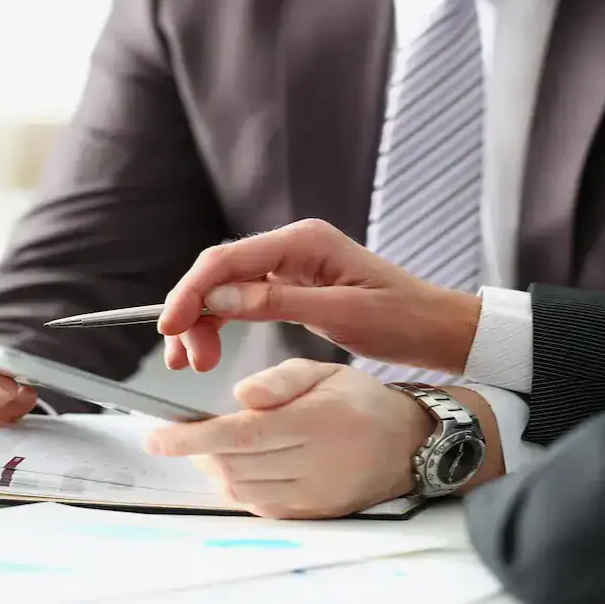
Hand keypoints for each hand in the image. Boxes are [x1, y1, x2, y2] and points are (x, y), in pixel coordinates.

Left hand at [144, 359, 503, 518]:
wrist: (406, 445)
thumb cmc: (361, 401)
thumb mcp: (325, 371)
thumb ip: (280, 381)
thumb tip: (239, 395)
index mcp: (314, 422)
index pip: (239, 434)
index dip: (191, 438)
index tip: (157, 436)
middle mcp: (312, 463)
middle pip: (232, 465)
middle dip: (198, 450)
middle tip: (188, 432)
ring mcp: (311, 494)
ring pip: (239, 488)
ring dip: (216, 467)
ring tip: (219, 445)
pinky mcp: (310, 513)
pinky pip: (258, 505)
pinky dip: (239, 485)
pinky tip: (247, 464)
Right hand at [157, 219, 480, 373]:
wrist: (435, 328)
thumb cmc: (401, 319)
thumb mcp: (341, 315)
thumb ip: (277, 303)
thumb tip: (219, 296)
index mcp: (305, 242)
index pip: (228, 258)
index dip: (192, 291)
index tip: (169, 327)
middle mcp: (294, 246)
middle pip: (222, 270)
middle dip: (194, 311)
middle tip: (185, 358)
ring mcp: (294, 265)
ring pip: (229, 286)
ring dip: (205, 321)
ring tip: (194, 361)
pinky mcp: (297, 286)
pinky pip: (247, 298)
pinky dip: (225, 321)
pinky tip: (213, 345)